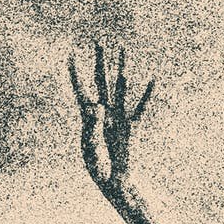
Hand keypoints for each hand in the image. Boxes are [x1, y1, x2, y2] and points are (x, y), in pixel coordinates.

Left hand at [70, 43, 154, 207]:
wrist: (115, 183)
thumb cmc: (99, 169)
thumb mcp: (90, 148)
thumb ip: (92, 127)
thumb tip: (97, 106)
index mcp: (88, 118)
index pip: (79, 90)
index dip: (74, 73)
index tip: (70, 54)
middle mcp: (103, 113)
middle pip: (100, 81)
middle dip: (99, 60)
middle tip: (99, 40)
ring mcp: (118, 117)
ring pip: (120, 87)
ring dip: (122, 67)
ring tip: (124, 49)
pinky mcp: (132, 126)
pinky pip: (141, 107)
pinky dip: (147, 94)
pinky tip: (153, 79)